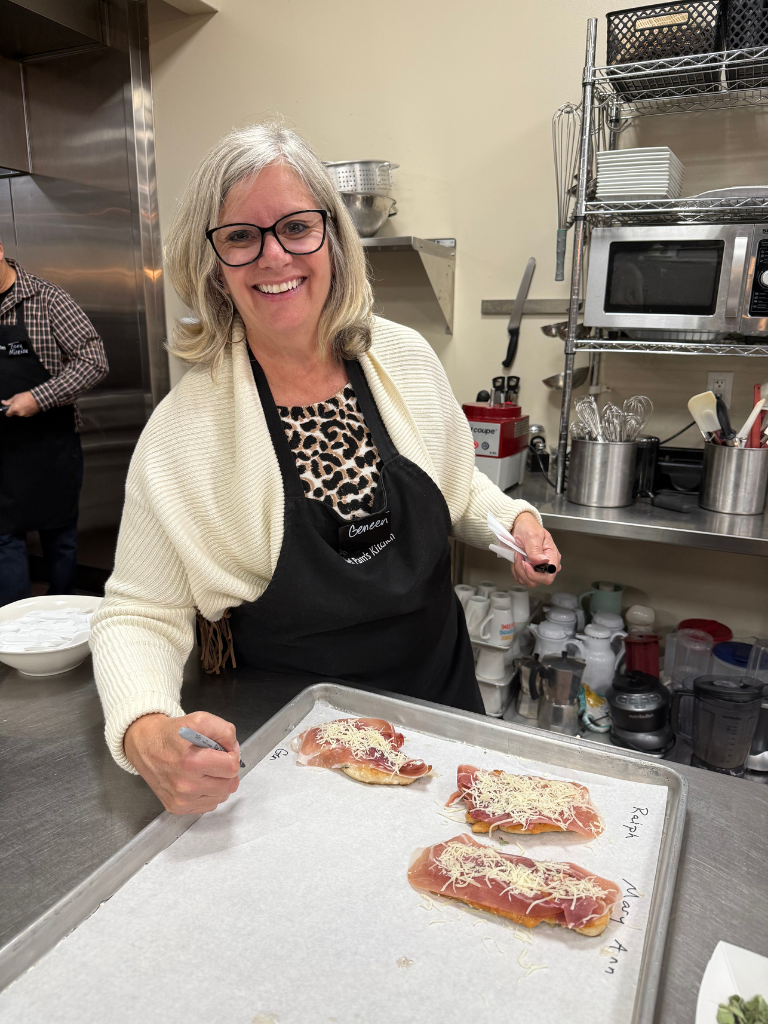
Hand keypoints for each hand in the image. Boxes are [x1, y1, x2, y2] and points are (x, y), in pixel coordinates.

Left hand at [2, 391, 39, 416]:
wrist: (38, 398)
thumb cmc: (27, 397)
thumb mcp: (15, 397)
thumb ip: (8, 401)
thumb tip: (3, 402)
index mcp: (14, 409)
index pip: (7, 414)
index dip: (7, 411)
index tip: (9, 408)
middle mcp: (19, 414)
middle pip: (14, 413)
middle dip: (15, 409)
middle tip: (18, 403)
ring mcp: (25, 415)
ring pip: (20, 414)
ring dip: (21, 410)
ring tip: (24, 404)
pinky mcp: (30, 415)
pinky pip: (26, 414)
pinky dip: (26, 411)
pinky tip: (28, 406)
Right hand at [124, 710, 240, 814]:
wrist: (145, 745)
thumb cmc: (172, 733)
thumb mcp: (200, 720)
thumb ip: (225, 731)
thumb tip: (234, 750)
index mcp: (191, 762)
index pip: (232, 767)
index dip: (232, 756)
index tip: (224, 751)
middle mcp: (185, 785)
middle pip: (229, 785)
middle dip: (227, 771)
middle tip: (215, 760)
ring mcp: (181, 800)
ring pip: (221, 797)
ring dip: (219, 783)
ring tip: (204, 770)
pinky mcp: (177, 807)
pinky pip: (208, 805)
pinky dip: (208, 793)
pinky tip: (197, 780)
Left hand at [509, 511, 560, 588]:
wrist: (520, 526)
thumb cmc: (529, 527)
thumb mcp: (532, 535)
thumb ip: (536, 549)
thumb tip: (542, 561)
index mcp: (552, 556)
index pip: (549, 575)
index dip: (535, 574)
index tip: (525, 563)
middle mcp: (547, 564)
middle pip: (538, 581)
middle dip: (524, 571)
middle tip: (519, 557)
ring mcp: (538, 568)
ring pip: (528, 581)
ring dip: (518, 570)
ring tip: (518, 556)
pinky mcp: (529, 570)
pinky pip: (522, 578)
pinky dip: (516, 571)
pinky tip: (516, 561)